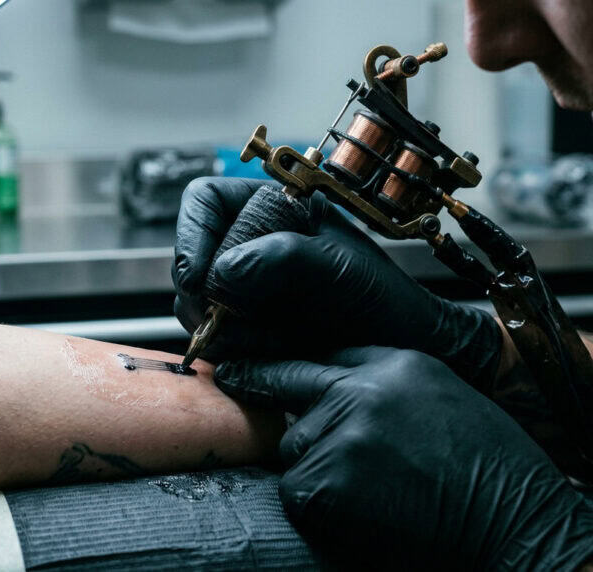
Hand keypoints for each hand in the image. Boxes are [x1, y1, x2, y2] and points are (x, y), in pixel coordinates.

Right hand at [173, 177, 501, 385]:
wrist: (401, 350)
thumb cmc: (381, 298)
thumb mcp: (336, 267)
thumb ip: (280, 257)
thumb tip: (222, 274)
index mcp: (269, 208)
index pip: (202, 201)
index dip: (192, 235)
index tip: (200, 278)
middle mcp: (248, 244)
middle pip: (191, 259)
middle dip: (210, 294)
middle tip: (240, 317)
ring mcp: (242, 288)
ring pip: (194, 304)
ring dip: (226, 327)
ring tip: (275, 335)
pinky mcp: (243, 328)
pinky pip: (212, 338)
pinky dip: (235, 349)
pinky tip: (272, 350)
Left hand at [214, 347, 592, 569]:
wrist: (520, 522)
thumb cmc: (491, 468)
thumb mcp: (442, 396)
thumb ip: (384, 385)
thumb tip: (330, 390)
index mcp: (394, 363)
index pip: (319, 353)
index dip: (280, 364)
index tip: (240, 367)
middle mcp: (362, 390)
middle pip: (292, 398)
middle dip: (290, 415)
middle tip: (281, 412)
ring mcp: (342, 434)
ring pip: (295, 452)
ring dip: (318, 474)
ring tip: (378, 492)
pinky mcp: (329, 482)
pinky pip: (299, 494)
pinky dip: (321, 510)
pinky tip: (368, 515)